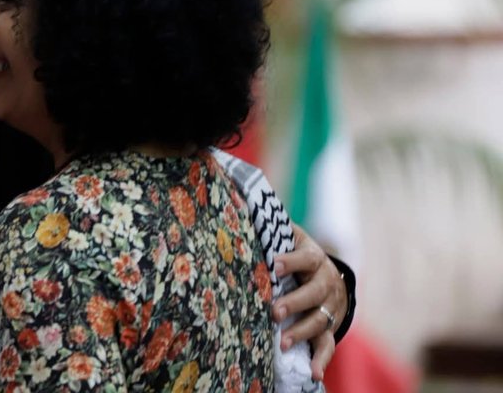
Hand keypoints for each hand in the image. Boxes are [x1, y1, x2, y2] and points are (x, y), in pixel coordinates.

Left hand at [272, 223, 348, 380]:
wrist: (331, 274)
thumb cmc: (297, 253)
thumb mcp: (290, 236)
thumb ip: (271, 225)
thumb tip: (241, 200)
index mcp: (314, 258)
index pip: (305, 257)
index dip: (291, 260)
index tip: (273, 264)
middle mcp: (326, 283)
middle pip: (314, 294)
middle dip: (295, 302)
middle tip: (274, 311)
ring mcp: (331, 307)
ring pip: (320, 321)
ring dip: (302, 332)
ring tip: (283, 342)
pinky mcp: (331, 327)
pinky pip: (328, 345)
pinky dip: (322, 360)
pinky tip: (313, 373)